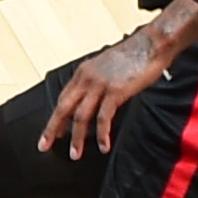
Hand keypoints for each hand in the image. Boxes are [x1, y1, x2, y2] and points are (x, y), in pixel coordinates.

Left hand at [35, 22, 179, 156]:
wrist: (152, 43)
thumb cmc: (136, 54)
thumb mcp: (108, 66)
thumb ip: (98, 81)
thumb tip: (95, 98)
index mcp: (83, 72)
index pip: (63, 98)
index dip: (56, 117)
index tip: (51, 132)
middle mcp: (87, 78)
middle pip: (64, 108)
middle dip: (52, 129)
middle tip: (45, 146)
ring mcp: (100, 85)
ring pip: (81, 116)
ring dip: (77, 138)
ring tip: (76, 154)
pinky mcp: (115, 91)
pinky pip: (104, 117)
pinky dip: (102, 134)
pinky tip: (103, 145)